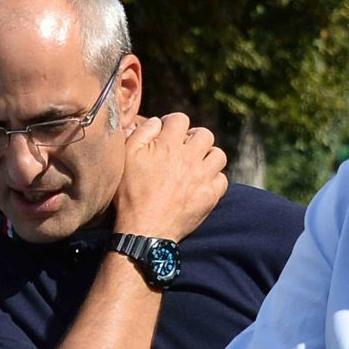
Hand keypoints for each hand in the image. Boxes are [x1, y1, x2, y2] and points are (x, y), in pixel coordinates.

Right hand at [113, 112, 226, 240]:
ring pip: (218, 155)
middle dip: (193, 138)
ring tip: (195, 165)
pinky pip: (222, 179)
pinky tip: (201, 183)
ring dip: (207, 156)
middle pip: (204, 134)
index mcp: (168, 145)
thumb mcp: (126, 158)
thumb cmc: (130, 194)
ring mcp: (203, 176)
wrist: (145, 229)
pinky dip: (214, 178)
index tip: (165, 134)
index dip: (172, 123)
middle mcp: (190, 157)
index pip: (180, 119)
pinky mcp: (210, 195)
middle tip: (182, 149)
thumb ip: (141, 134)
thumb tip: (156, 122)